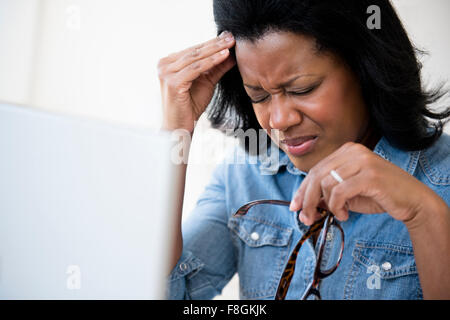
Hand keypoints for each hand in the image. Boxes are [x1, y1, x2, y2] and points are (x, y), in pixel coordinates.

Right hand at [157, 31, 235, 131]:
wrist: (180, 128)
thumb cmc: (190, 107)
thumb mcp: (207, 82)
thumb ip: (217, 67)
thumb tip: (232, 53)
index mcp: (169, 63)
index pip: (194, 49)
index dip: (212, 42)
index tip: (229, 36)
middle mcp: (164, 65)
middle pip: (195, 51)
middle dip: (215, 43)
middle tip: (232, 36)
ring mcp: (166, 73)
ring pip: (195, 58)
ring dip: (215, 50)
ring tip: (230, 44)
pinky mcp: (172, 82)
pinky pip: (195, 69)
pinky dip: (211, 61)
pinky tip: (224, 56)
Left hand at [289, 142, 429, 224]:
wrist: (413, 201)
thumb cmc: (379, 195)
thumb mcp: (348, 193)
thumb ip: (327, 193)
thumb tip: (304, 203)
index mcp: (346, 151)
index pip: (315, 170)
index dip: (302, 190)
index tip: (295, 206)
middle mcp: (353, 151)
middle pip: (316, 176)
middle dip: (307, 200)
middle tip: (306, 218)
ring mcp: (362, 161)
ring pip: (326, 184)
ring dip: (327, 205)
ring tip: (338, 214)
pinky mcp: (369, 175)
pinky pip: (339, 192)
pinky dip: (337, 207)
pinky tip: (345, 214)